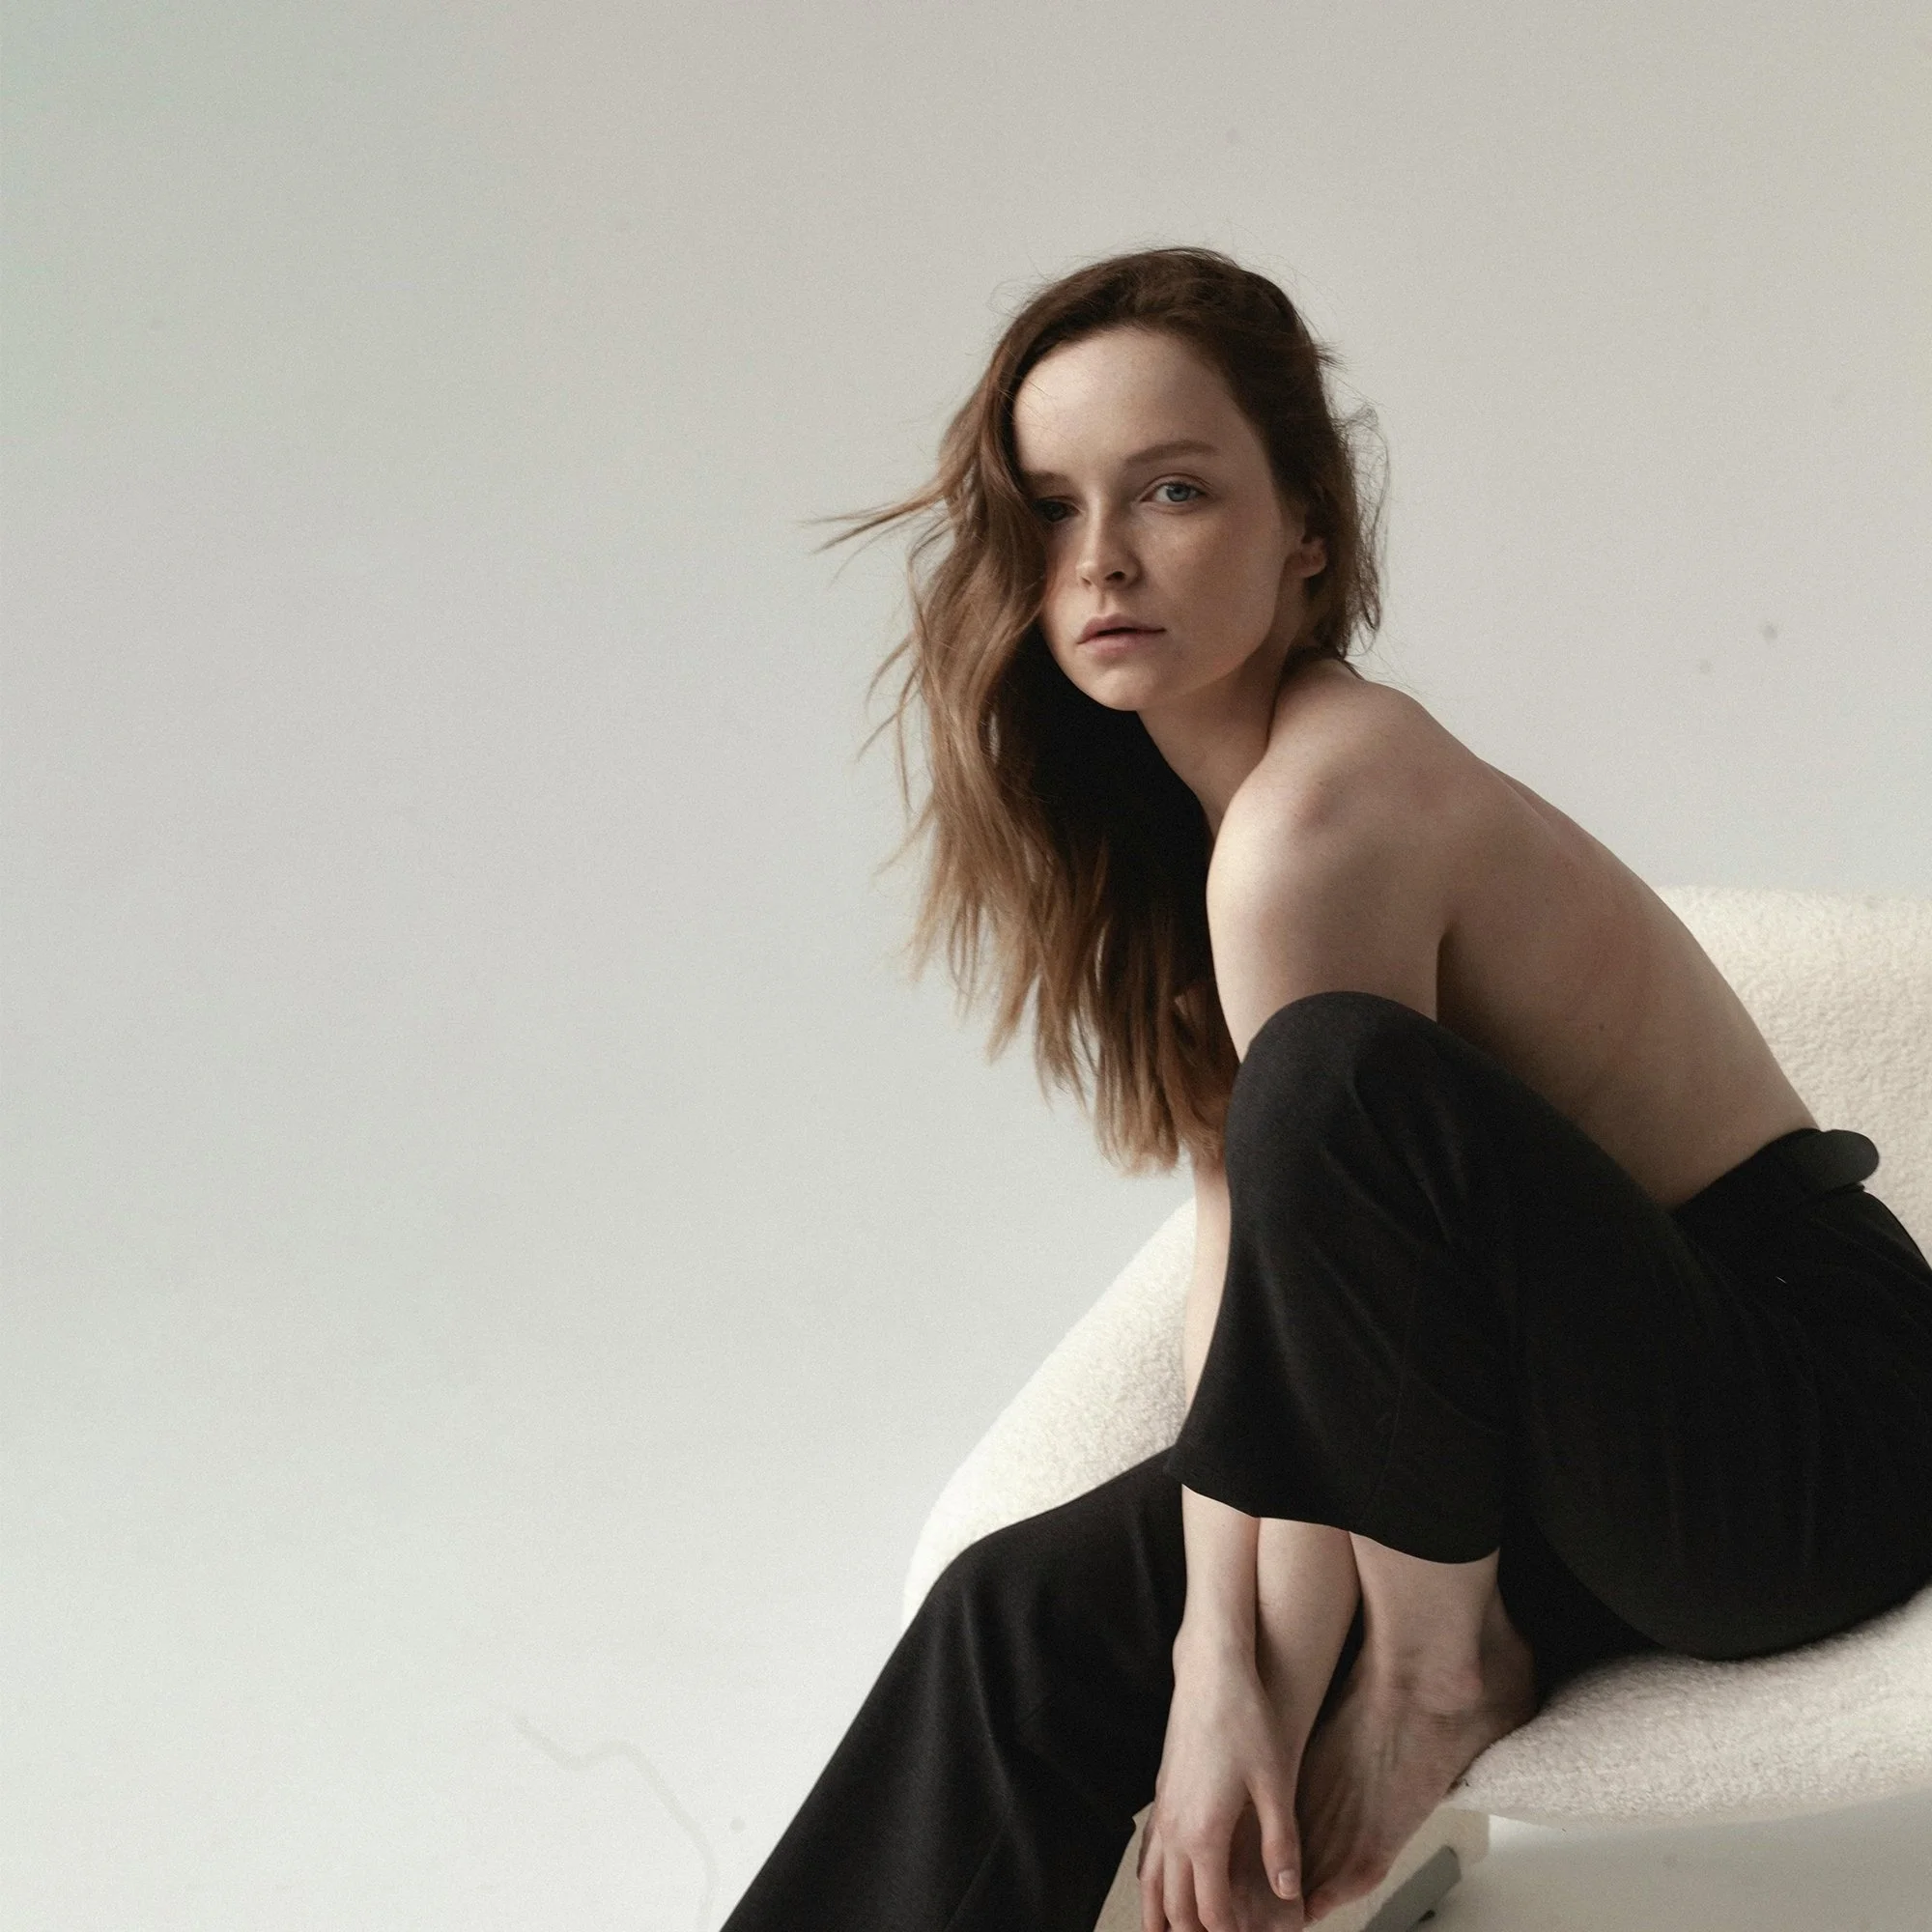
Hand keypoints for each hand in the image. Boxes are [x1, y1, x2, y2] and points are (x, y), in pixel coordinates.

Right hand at [1138, 1636, 1303, 1931]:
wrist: (1210, 1672)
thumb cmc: (1246, 1722)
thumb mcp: (1275, 1784)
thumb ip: (1281, 1845)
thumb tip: (1289, 1895)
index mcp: (1204, 1835)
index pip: (1211, 1912)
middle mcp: (1176, 1829)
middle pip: (1175, 1906)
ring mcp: (1163, 1810)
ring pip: (1151, 1882)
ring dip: (1162, 1915)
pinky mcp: (1161, 1793)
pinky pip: (1148, 1851)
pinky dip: (1151, 1880)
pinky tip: (1156, 1884)